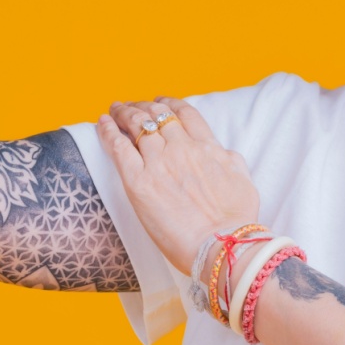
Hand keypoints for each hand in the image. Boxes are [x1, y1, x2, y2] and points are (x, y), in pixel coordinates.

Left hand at [95, 97, 260, 275]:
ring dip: (124, 112)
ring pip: (137, 124)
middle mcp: (182, 148)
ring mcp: (159, 163)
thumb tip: (221, 153)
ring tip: (115, 109)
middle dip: (142, 106)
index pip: (185, 114)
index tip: (160, 102)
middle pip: (157, 114)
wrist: (222, 243)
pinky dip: (108, 131)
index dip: (170, 103)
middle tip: (132, 106)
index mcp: (208, 147)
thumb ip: (229, 161)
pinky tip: (102, 122)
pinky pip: (118, 147)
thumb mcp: (243, 181)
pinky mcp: (139, 182)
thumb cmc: (236, 221)